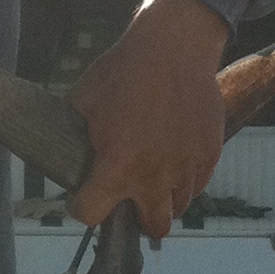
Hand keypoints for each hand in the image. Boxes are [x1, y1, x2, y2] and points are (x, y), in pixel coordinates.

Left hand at [66, 0, 228, 235]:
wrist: (174, 46)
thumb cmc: (124, 71)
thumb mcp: (83, 102)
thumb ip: (75, 138)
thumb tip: (64, 153)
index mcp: (118, 167)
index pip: (91, 214)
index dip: (81, 206)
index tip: (82, 195)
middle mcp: (155, 177)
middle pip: (152, 227)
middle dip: (135, 219)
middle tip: (127, 198)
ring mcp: (187, 168)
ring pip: (178, 207)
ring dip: (163, 200)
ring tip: (152, 179)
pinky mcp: (209, 154)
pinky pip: (197, 184)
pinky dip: (184, 181)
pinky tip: (172, 161)